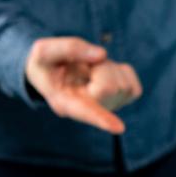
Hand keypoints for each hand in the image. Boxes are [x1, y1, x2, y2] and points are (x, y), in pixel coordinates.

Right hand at [24, 37, 141, 134]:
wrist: (53, 70)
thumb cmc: (46, 63)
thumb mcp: (44, 50)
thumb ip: (69, 48)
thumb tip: (102, 55)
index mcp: (63, 102)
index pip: (85, 111)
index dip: (101, 118)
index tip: (119, 128)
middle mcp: (86, 110)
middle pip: (109, 88)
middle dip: (100, 68)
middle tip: (83, 66)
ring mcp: (105, 108)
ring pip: (122, 84)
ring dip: (108, 68)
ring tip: (89, 70)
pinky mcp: (121, 100)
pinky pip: (131, 81)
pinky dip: (120, 70)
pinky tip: (104, 73)